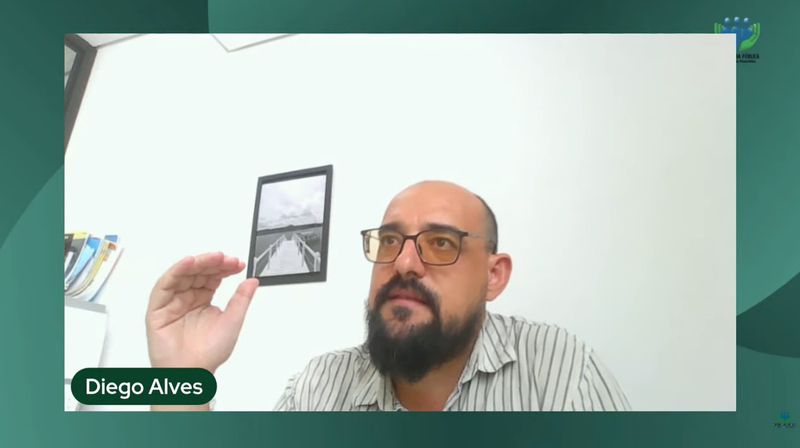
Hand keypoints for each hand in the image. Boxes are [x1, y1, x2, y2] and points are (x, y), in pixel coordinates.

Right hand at [146, 252, 258, 372]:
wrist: (193, 373)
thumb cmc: (209, 353)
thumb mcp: (232, 321)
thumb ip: (241, 299)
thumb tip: (252, 281)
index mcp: (203, 301)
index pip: (212, 277)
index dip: (224, 268)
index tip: (237, 264)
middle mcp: (187, 299)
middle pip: (198, 273)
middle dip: (213, 263)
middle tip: (226, 258)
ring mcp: (172, 302)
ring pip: (182, 275)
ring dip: (197, 263)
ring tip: (213, 258)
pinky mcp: (158, 308)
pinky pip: (164, 285)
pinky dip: (175, 271)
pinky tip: (189, 263)